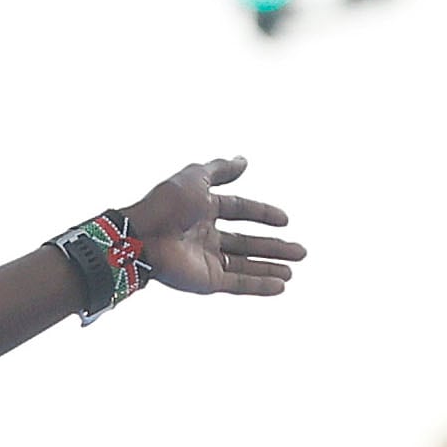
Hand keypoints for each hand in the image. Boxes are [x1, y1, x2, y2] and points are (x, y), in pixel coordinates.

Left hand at [122, 157, 303, 299]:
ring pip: (246, 265)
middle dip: (274, 247)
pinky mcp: (207, 280)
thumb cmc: (167, 203)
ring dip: (270, 267)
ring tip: (293, 270)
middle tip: (301, 252)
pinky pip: (238, 283)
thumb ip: (221, 170)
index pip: (240, 210)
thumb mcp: (197, 178)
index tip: (285, 220)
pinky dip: (259, 285)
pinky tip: (280, 286)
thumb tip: (244, 160)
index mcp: (203, 210)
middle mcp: (207, 236)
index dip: (263, 214)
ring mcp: (207, 260)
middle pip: (247, 243)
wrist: (145, 235)